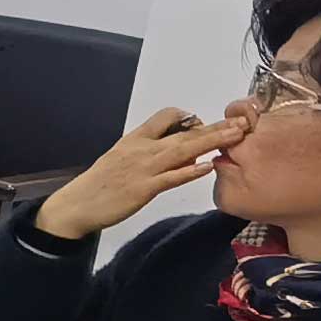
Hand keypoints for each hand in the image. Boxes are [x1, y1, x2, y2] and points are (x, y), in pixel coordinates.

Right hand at [34, 104, 246, 240]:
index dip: (190, 118)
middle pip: (185, 132)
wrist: (76, 204)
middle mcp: (142, 148)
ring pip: (183, 150)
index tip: (203, 127)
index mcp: (135, 139)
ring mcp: (143, 168)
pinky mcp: (143, 189)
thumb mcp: (120, 158)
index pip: (167, 116)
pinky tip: (207, 167)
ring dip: (212, 141)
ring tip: (237, 136)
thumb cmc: (99, 184)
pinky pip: (171, 177)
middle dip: (216, 126)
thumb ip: (147, 152)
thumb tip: (174, 149)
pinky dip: (189, 171)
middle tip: (244, 121)